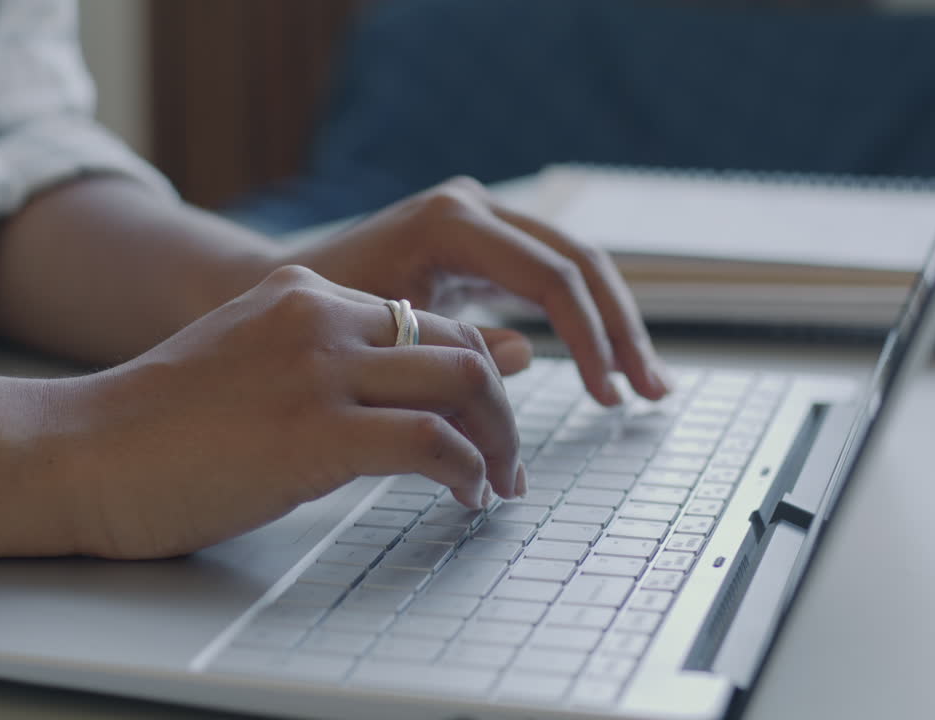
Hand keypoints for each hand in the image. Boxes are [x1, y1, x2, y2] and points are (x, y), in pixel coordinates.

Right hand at [64, 265, 524, 559]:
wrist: (77, 452)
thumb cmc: (157, 425)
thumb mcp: (253, 364)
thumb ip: (333, 361)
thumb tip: (415, 382)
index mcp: (304, 292)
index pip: (426, 322)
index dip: (472, 373)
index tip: (484, 423)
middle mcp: (320, 315)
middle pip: (459, 346)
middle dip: (501, 408)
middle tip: (509, 462)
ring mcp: (319, 369)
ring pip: (465, 381)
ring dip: (499, 440)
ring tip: (498, 484)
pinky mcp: (315, 431)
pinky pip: (432, 442)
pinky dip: (466, 472)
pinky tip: (464, 498)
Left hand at [291, 176, 672, 404]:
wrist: (282, 290)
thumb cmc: (319, 319)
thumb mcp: (386, 338)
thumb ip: (454, 351)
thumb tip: (527, 359)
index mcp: (452, 222)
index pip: (550, 278)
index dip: (589, 338)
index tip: (606, 394)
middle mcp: (475, 208)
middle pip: (579, 263)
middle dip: (620, 330)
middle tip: (652, 391)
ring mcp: (484, 221)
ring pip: (576, 268)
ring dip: (616, 326)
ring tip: (647, 386)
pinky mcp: (486, 245)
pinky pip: (552, 279)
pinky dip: (584, 322)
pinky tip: (607, 363)